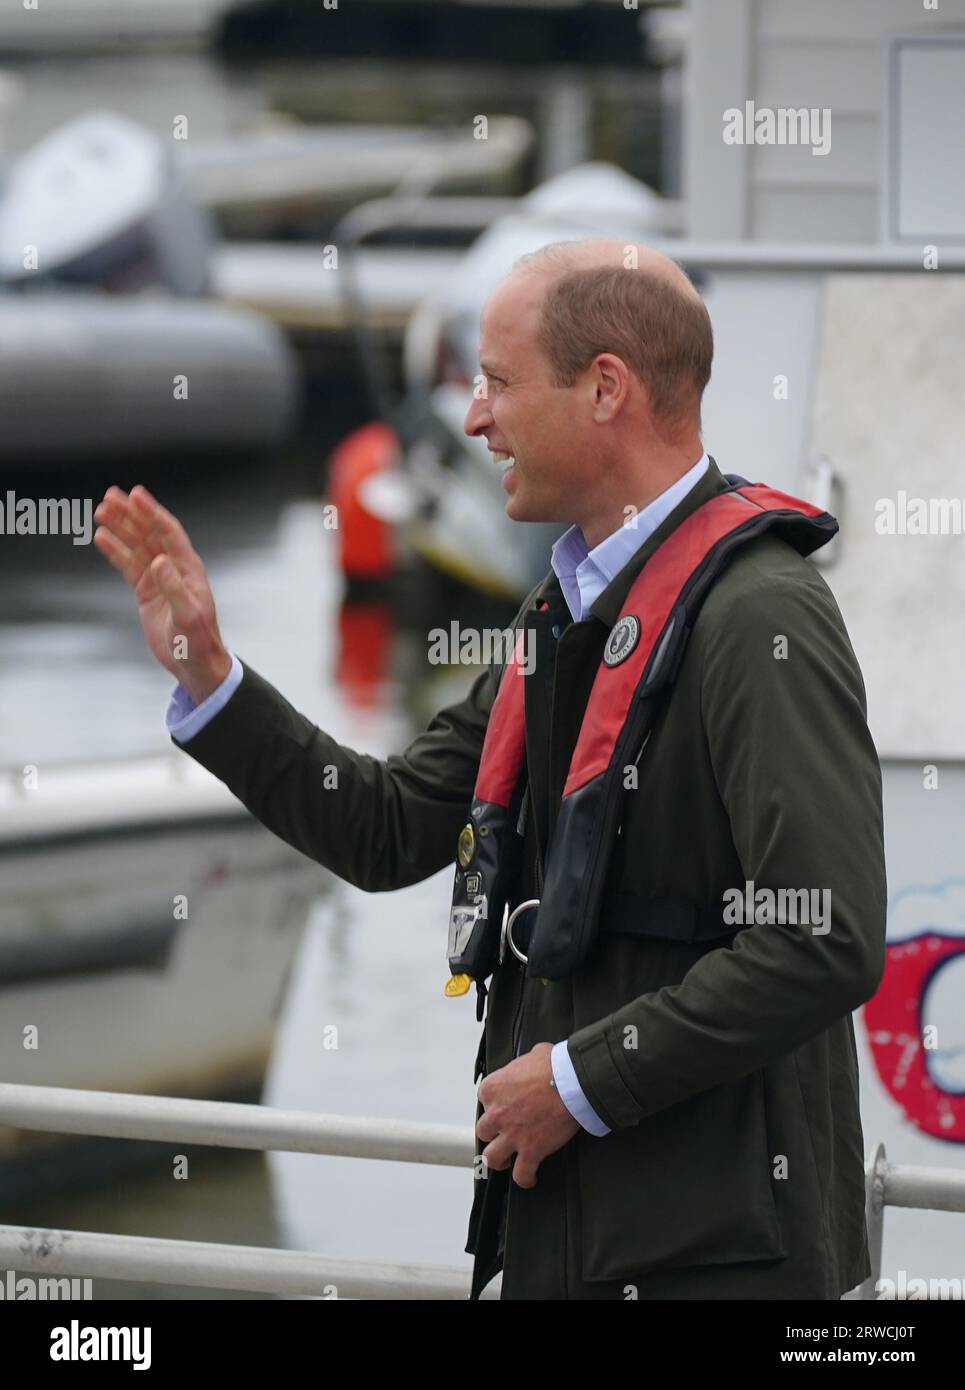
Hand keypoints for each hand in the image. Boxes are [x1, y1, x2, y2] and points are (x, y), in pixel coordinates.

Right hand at [93, 484, 232, 704]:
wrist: (193, 663)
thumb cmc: (197, 641)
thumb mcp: (187, 616)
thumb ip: (173, 588)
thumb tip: (159, 562)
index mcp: (189, 569)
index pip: (168, 533)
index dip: (152, 512)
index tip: (135, 494)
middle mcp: (174, 568)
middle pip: (149, 533)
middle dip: (131, 514)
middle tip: (110, 495)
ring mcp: (159, 578)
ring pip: (136, 546)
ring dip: (120, 528)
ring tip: (101, 510)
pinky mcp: (146, 591)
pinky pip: (128, 565)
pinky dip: (115, 551)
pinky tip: (101, 538)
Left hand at [476, 1041, 580, 1188]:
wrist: (572, 1083)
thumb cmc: (555, 1066)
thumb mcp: (533, 1054)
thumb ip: (524, 1064)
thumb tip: (532, 1064)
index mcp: (493, 1088)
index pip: (484, 1100)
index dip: (496, 1104)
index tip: (505, 1105)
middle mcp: (497, 1113)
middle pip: (484, 1130)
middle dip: (494, 1132)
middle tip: (504, 1132)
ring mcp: (512, 1135)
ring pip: (492, 1157)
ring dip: (499, 1159)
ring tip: (506, 1161)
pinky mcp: (530, 1151)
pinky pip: (521, 1174)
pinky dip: (525, 1178)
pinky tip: (529, 1178)